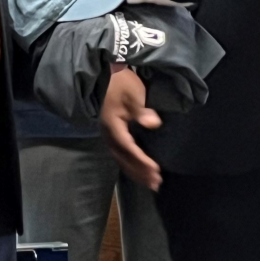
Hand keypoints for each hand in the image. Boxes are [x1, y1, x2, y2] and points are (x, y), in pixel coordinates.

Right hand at [100, 68, 162, 190]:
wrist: (103, 76)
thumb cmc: (119, 83)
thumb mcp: (133, 93)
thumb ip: (141, 110)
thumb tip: (154, 123)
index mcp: (114, 127)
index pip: (129, 149)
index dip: (142, 161)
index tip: (156, 170)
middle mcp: (109, 135)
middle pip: (124, 160)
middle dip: (140, 172)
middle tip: (156, 184)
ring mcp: (108, 136)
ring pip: (121, 160)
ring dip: (135, 172)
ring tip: (150, 182)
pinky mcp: (111, 134)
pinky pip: (120, 155)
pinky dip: (130, 165)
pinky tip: (138, 170)